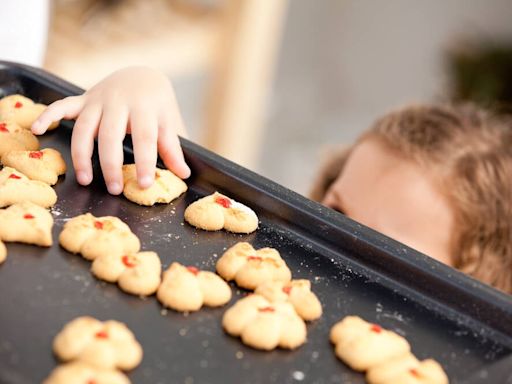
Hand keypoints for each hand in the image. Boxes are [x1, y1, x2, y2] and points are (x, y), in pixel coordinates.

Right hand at [32, 66, 190, 194]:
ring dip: (82, 154)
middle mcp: (119, 102)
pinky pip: (62, 105)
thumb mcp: (168, 122)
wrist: (142, 74)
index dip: (146, 161)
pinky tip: (37, 128)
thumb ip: (173, 147)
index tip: (145, 184)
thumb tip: (184, 174)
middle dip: (111, 164)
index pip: (146, 137)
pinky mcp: (83, 99)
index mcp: (145, 107)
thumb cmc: (157, 105)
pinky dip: (48, 114)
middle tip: (115, 189)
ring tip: (85, 179)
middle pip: (111, 135)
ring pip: (84, 127)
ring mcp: (98, 99)